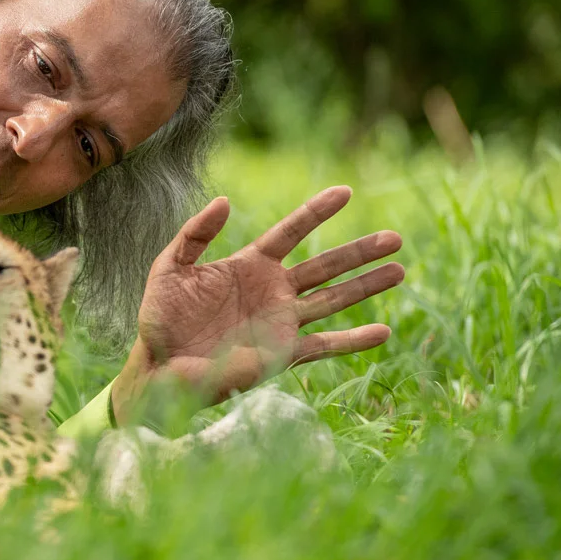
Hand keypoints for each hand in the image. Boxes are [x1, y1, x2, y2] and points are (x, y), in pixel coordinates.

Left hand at [111, 186, 404, 422]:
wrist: (159, 367)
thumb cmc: (161, 318)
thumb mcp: (169, 267)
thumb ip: (194, 234)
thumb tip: (224, 200)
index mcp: (249, 265)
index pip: (290, 232)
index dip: (316, 212)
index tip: (345, 192)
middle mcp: (273, 290)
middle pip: (325, 265)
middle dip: (360, 251)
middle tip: (395, 238)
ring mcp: (281, 322)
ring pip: (334, 299)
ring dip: (367, 286)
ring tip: (401, 271)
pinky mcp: (282, 353)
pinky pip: (325, 346)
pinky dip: (354, 341)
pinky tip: (383, 332)